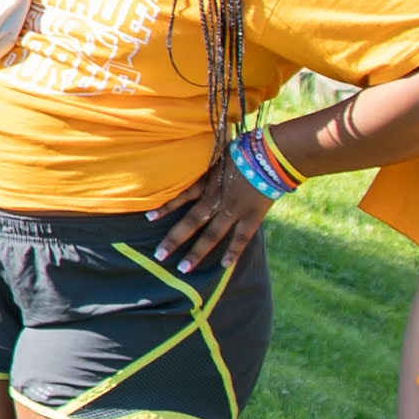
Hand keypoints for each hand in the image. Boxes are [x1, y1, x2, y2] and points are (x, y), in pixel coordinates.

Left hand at [150, 157, 276, 276]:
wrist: (270, 155)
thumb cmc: (244, 150)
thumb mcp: (218, 153)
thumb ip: (205, 162)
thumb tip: (190, 154)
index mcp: (207, 183)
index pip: (180, 196)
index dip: (165, 207)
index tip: (148, 218)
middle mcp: (216, 200)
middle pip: (191, 223)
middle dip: (174, 240)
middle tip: (159, 256)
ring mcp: (233, 210)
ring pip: (211, 236)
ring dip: (197, 253)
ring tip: (183, 269)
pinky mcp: (252, 216)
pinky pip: (241, 238)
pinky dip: (233, 252)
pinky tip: (224, 266)